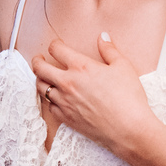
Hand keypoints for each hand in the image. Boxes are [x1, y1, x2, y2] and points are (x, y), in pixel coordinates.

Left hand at [30, 33, 158, 155]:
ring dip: (41, 79)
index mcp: (81, 67)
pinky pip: (49, 106)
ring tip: (44, 77)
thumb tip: (102, 37)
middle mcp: (67, 83)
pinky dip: (49, 100)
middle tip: (39, 58)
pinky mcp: (66, 118)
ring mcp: (64, 101)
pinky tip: (55, 98)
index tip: (57, 45)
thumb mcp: (123, 67)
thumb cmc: (129, 97)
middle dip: (37, 60)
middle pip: (40, 68)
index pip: (56, 49)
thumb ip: (109, 50)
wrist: (128, 128)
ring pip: (41, 87)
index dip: (55, 45)